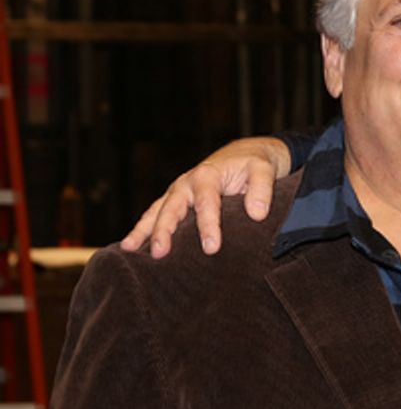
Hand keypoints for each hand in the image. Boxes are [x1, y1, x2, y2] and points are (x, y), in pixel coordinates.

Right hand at [121, 136, 291, 257]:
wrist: (246, 155)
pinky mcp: (176, 201)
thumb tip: (256, 214)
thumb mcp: (264, 170)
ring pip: (157, 211)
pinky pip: (156, 214)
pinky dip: (143, 229)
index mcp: (208, 176)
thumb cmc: (255, 165)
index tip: (212, 247)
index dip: (208, 226)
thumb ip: (261, 190)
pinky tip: (131, 246)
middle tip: (160, 253)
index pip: (206, 203)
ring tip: (128, 249)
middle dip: (164, 231)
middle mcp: (187, 183)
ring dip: (143, 230)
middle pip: (172, 208)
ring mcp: (178, 192)